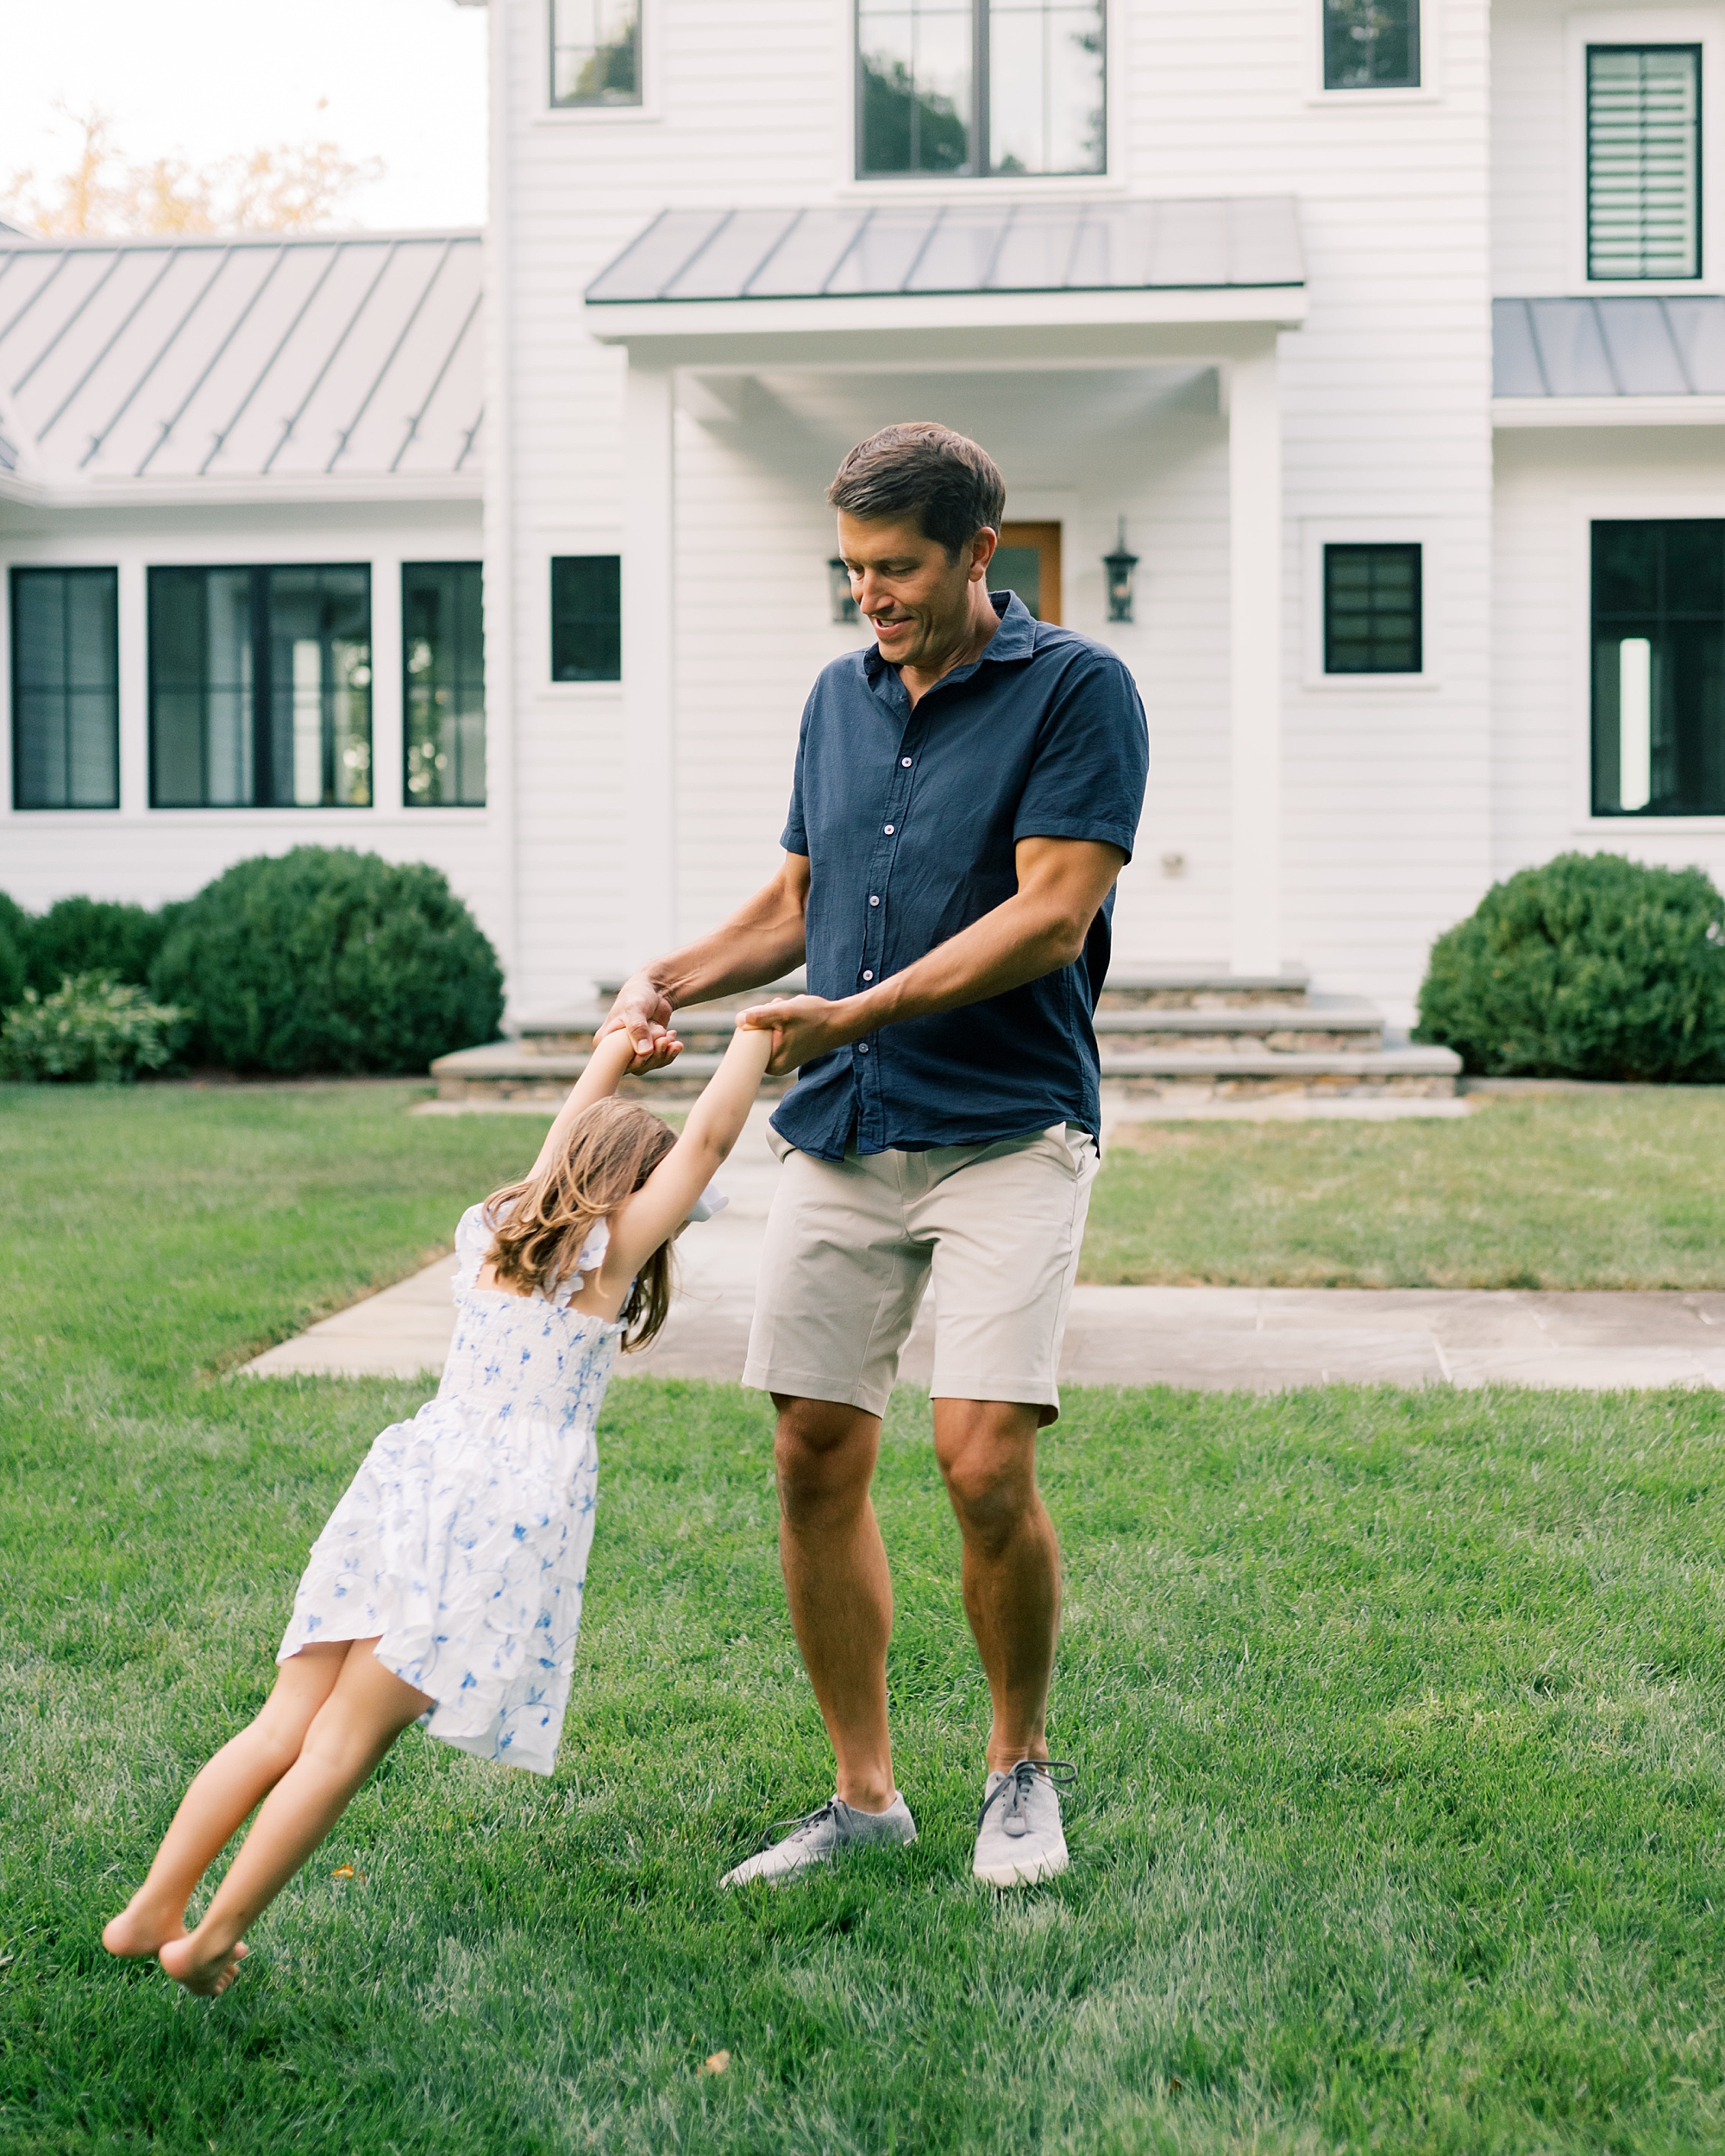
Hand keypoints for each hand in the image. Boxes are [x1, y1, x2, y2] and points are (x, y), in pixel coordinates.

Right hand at [596, 972, 682, 1073]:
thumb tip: (644, 1053)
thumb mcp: (634, 1008)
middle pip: (635, 1066)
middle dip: (653, 1057)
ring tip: (672, 1039)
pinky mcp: (648, 1051)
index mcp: (605, 1041)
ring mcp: (633, 1052)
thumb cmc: (637, 995)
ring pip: (648, 1065)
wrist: (654, 989)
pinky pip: (658, 1060)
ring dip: (663, 1055)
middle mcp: (617, 1050)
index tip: (649, 1051)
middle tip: (664, 1040)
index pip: (615, 1063)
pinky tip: (676, 1043)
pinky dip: (669, 1054)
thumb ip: (637, 1029)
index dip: (633, 1061)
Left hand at [738, 994, 857, 1074]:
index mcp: (772, 1064)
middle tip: (780, 1006)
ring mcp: (782, 1057)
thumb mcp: (784, 1013)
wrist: (841, 1021)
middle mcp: (775, 1065)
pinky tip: (793, 1015)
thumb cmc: (815, 1018)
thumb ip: (759, 1016)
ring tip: (789, 1009)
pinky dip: (780, 1020)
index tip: (769, 1011)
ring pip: (765, 1031)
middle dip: (764, 1017)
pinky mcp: (788, 1049)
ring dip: (772, 1016)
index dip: (753, 1021)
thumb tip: (739, 1020)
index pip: (746, 1042)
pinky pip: (775, 1032)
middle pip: (754, 1036)